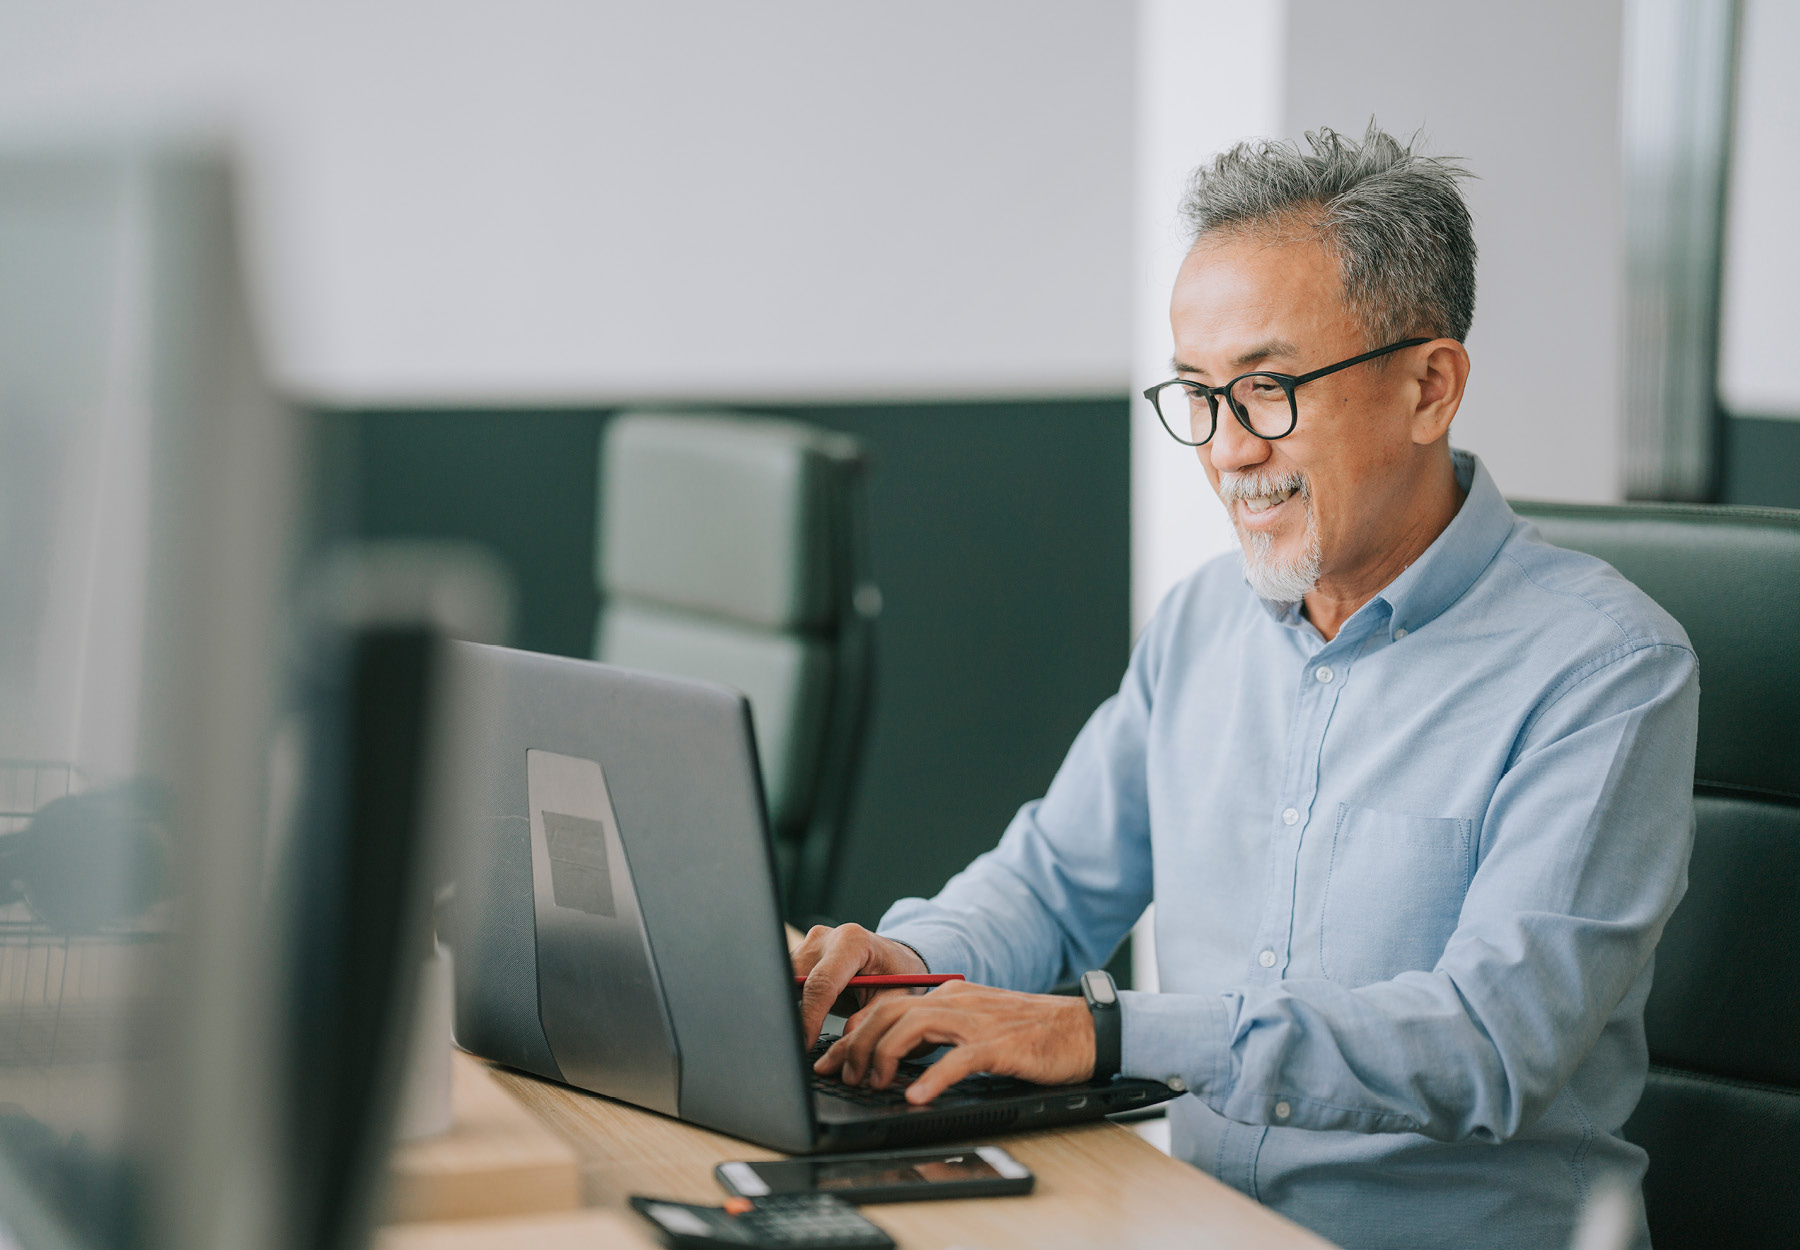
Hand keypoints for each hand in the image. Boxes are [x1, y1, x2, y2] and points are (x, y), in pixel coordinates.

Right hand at [791, 923, 929, 1046]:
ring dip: (792, 1007)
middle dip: (795, 1013)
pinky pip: (788, 980)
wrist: (894, 959)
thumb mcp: (894, 999)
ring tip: (804, 1034)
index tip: (805, 1044)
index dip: (810, 1017)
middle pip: (797, 979)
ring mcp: (810, 943)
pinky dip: (793, 1002)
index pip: (821, 983)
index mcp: (852, 941)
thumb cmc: (897, 976)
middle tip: (798, 1045)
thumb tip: (845, 1042)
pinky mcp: (801, 953)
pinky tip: (802, 1021)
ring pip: (786, 980)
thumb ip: (869, 1019)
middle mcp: (826, 937)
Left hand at [813, 980, 1095, 1104]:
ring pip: (913, 1027)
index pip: (886, 1006)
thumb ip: (939, 1034)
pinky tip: (916, 1097)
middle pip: (890, 1013)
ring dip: (884, 1057)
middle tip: (840, 1076)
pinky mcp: (999, 1045)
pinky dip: (932, 1078)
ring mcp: (977, 1021)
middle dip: (856, 1045)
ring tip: (871, 1084)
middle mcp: (957, 1001)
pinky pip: (957, 1060)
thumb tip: (894, 1057)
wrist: (1081, 1029)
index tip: (831, 1060)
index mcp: (949, 996)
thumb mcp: (975, 1026)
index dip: (852, 1033)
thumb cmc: (1030, 1034)